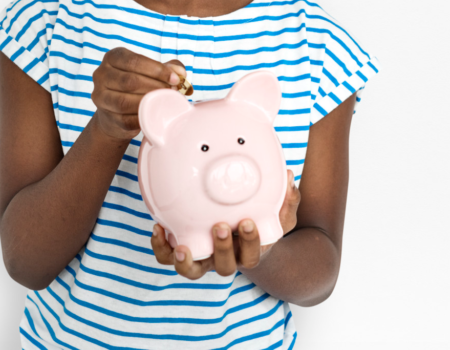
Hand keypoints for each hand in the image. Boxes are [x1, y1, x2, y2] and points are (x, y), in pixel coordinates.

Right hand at [90, 47, 185, 140]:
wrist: (117, 112)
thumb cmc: (137, 86)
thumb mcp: (152, 71)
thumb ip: (169, 68)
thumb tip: (180, 73)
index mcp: (113, 57)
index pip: (134, 61)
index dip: (157, 70)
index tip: (175, 79)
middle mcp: (101, 74)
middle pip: (130, 81)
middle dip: (155, 87)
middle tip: (173, 93)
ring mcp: (100, 97)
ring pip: (125, 101)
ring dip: (149, 103)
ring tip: (165, 103)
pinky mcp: (106, 117)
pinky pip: (125, 119)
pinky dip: (143, 118)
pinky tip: (155, 115)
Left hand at [150, 170, 300, 278]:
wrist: (240, 232)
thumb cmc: (260, 220)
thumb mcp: (277, 212)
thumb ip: (286, 198)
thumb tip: (290, 177)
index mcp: (249, 252)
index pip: (252, 255)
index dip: (250, 243)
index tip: (247, 222)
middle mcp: (226, 259)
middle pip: (225, 266)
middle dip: (222, 248)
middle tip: (220, 226)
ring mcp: (203, 258)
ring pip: (192, 272)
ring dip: (187, 262)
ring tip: (181, 246)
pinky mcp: (183, 251)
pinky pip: (167, 258)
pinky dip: (161, 248)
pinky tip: (158, 229)